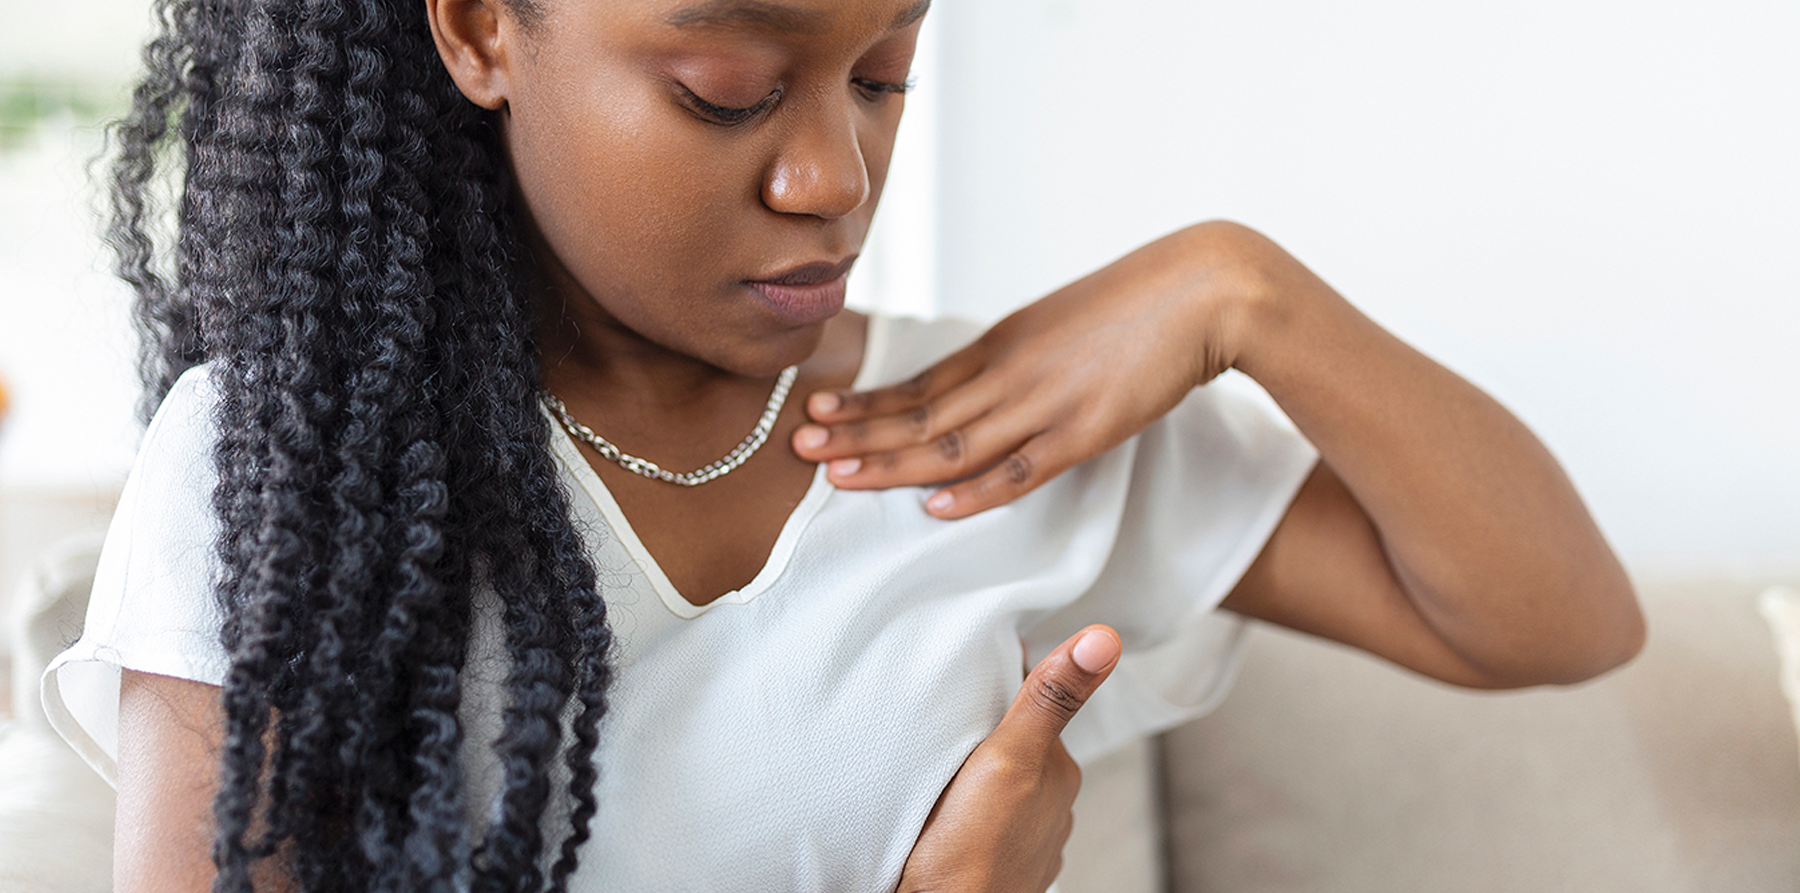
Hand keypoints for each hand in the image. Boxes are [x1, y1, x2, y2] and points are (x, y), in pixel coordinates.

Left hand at [794, 222, 1301, 518]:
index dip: (866, 404)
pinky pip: (1021, 467)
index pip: (921, 383)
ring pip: (954, 441)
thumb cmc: (1140, 307)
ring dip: (892, 462)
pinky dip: (977, 490)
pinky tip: (935, 506)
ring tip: (838, 477)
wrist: (1205, 289)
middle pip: (920, 412)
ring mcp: (1046, 401)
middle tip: (799, 449)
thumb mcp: (1063, 326)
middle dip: (857, 433)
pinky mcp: (1086, 429)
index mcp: (1004, 343)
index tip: (816, 415)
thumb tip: (991, 384)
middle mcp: (1011, 371)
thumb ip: (1023, 359)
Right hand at [896, 625, 1122, 892]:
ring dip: (980, 766)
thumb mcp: (1008, 760)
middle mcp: (1052, 804)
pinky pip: (987, 815)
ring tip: (943, 757)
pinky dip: (971, 804)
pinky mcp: (999, 858)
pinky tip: (947, 805)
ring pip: (1004, 779)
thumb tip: (1102, 640)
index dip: (1001, 677)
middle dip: (989, 723)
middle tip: (947, 709)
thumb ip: (1049, 701)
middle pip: (1020, 740)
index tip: (970, 662)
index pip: (1035, 701)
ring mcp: (1027, 836)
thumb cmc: (968, 855)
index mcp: (1058, 770)